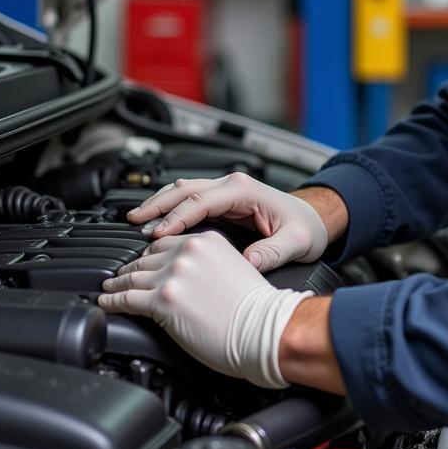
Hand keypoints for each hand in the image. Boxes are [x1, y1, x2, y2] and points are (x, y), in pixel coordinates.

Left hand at [97, 230, 312, 387]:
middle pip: (146, 258)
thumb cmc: (256, 307)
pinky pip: (126, 298)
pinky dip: (111, 300)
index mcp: (206, 241)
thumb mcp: (233, 267)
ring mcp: (174, 276)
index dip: (150, 254)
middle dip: (131, 267)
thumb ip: (207, 262)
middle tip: (119, 275)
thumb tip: (187, 274)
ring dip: (116, 283)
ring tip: (108, 288)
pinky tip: (106, 301)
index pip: (167, 242)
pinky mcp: (163, 301)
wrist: (264, 328)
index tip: (142, 260)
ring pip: (132, 276)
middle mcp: (188, 253)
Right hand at [126, 173, 328, 271]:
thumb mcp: (295, 242)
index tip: (158, 234)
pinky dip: (170, 208)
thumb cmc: (305, 228)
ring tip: (136, 220)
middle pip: (185, 190)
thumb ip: (273, 252)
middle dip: (158, 204)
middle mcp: (233, 185)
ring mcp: (226, 191)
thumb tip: (250, 262)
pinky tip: (156, 222)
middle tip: (134, 221)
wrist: (313, 220)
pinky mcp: (223, 200)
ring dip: (160, 203)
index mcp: (245, 190)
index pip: (202, 201)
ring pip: (184, 191)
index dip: (177, 217)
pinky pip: (190, 200)